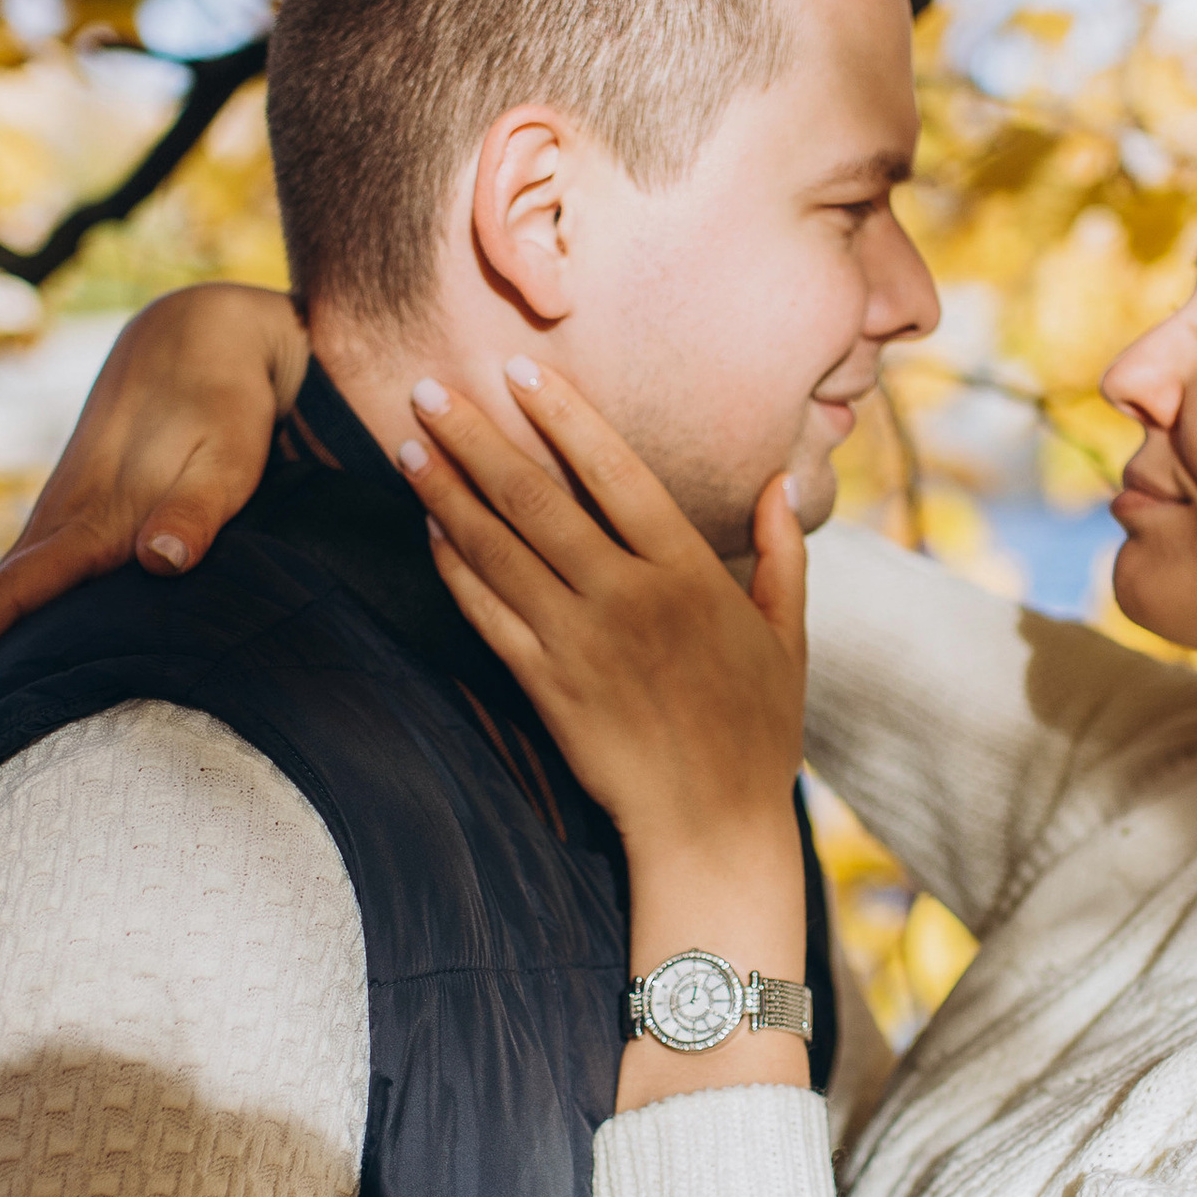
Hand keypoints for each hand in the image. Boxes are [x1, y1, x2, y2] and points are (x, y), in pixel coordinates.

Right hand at [0, 285, 305, 770]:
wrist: (196, 338)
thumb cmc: (224, 403)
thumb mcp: (228, 455)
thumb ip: (198, 510)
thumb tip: (159, 560)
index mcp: (89, 520)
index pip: (9, 601)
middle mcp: (58, 527)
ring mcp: (60, 525)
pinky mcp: (76, 525)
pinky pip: (19, 593)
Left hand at [408, 359, 806, 868]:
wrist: (711, 825)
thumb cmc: (757, 730)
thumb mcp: (787, 636)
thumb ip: (783, 553)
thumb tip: (782, 482)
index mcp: (689, 574)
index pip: (616, 472)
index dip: (563, 416)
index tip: (519, 371)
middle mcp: (628, 597)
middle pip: (537, 499)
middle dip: (477, 439)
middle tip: (430, 390)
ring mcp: (579, 642)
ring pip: (498, 549)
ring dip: (446, 491)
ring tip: (408, 444)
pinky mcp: (545, 686)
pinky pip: (485, 613)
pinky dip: (452, 565)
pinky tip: (427, 526)